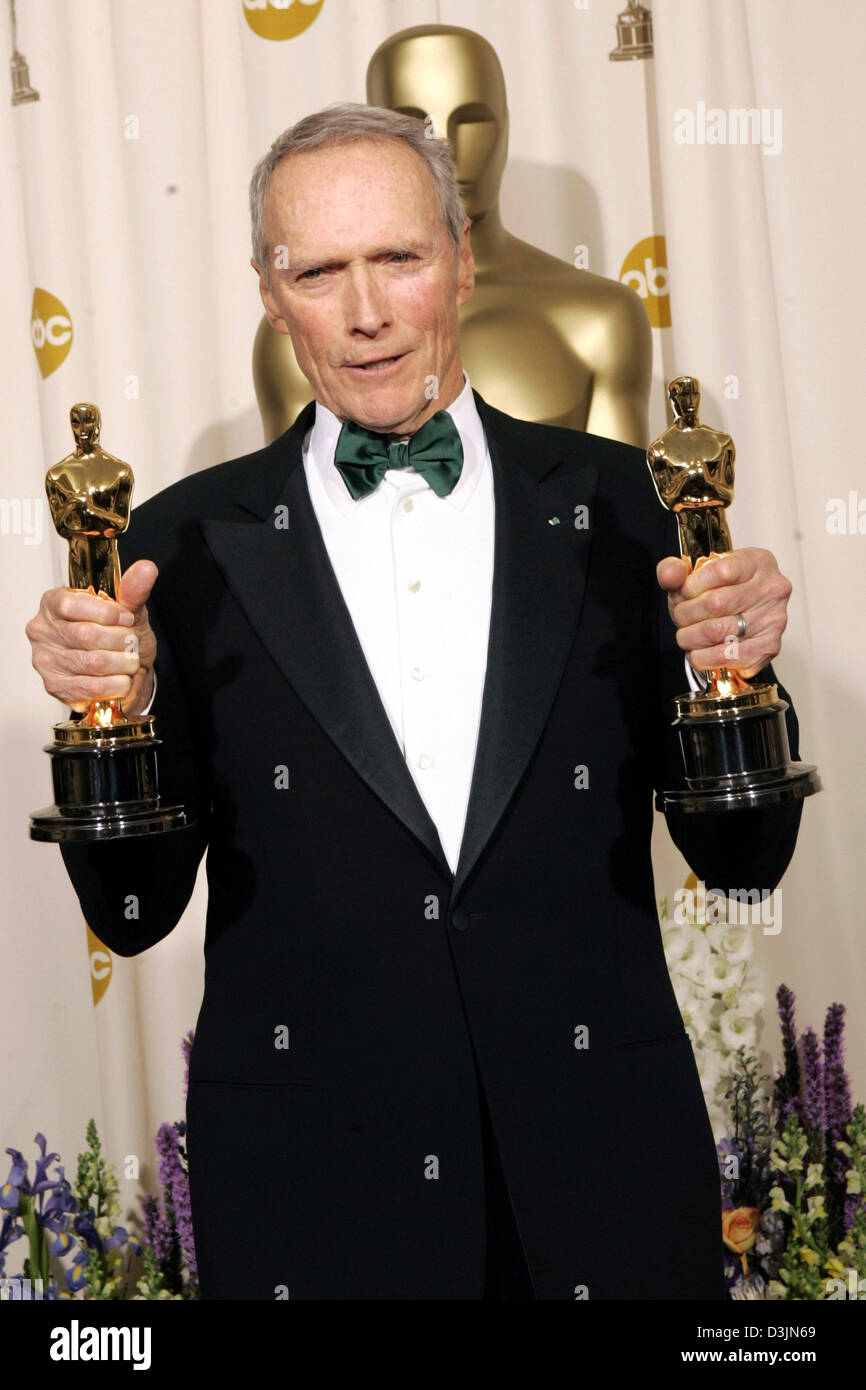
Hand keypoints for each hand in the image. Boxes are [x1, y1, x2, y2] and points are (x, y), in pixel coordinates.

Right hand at [25, 559, 158, 716]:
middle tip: (133, 644)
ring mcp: (45, 660)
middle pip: (85, 635)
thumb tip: (146, 569)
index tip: (128, 619)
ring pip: (91, 662)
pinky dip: (115, 685)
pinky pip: (89, 687)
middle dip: (120, 641)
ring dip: (121, 664)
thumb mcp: (128, 611)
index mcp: (54, 603)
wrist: (123, 671)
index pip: (73, 605)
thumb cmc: (119, 637)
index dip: (107, 613)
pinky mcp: (54, 686)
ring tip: (130, 662)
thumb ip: (134, 591)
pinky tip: (122, 680)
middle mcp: (43, 630)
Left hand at [656, 547, 791, 678]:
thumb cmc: (721, 593)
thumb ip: (674, 569)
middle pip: (715, 603)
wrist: (743, 621)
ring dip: (690, 637)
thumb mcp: (695, 574)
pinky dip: (702, 657)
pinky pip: (724, 656)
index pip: (719, 571)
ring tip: (687, 635)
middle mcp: (771, 589)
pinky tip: (699, 651)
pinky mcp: (768, 647)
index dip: (690, 587)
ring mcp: (773, 619)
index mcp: (756, 562)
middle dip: (685, 614)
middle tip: (680, 617)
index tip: (681, 595)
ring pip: (716, 631)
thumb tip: (669, 575)